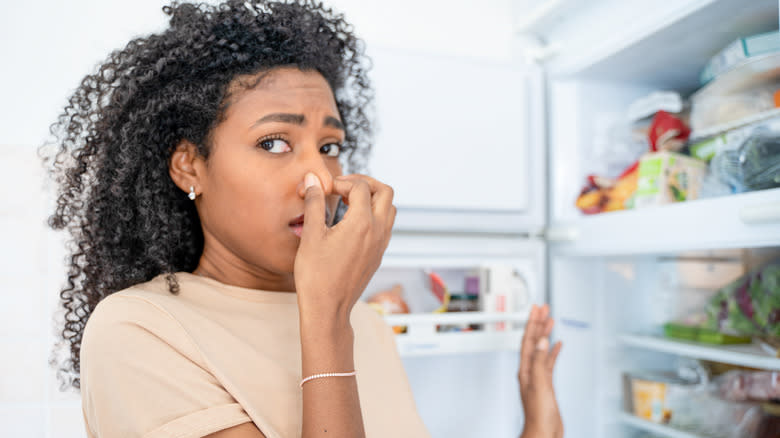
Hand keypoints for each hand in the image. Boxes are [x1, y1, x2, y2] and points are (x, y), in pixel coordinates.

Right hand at [293, 173, 395, 324]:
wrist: (328, 309)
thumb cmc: (316, 276)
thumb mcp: (311, 235)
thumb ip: (314, 203)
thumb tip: (312, 180)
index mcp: (362, 223)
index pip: (361, 187)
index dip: (342, 182)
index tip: (326, 188)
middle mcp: (378, 231)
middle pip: (385, 192)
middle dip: (366, 183)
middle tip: (345, 186)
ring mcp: (381, 244)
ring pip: (389, 209)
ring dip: (373, 198)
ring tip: (349, 201)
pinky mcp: (379, 255)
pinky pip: (386, 226)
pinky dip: (374, 215)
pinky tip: (353, 222)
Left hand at [519, 304, 562, 437]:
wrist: (544, 432)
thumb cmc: (538, 415)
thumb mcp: (540, 384)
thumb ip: (540, 362)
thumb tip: (542, 341)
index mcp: (526, 369)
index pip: (528, 340)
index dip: (532, 322)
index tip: (536, 308)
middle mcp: (529, 370)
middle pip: (534, 341)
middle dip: (538, 323)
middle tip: (543, 307)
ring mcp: (538, 376)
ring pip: (542, 349)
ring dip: (545, 334)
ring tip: (550, 320)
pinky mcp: (546, 383)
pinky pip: (549, 362)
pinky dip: (553, 351)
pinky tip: (558, 345)